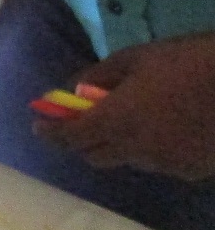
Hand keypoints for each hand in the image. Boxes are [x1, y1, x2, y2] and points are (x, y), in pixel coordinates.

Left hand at [36, 32, 214, 180]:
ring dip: (118, 143)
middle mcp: (137, 150)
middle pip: (94, 156)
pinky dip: (150, 148)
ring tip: (134, 116)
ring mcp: (166, 165)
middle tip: (81, 120)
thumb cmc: (187, 61)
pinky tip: (166, 126)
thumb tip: (77, 90)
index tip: (39, 126)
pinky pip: (158, 163)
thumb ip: (100, 77)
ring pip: (127, 160)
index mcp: (118, 121)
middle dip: (81, 140)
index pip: (71, 138)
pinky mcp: (192, 171)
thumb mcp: (136, 58)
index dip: (50, 133)